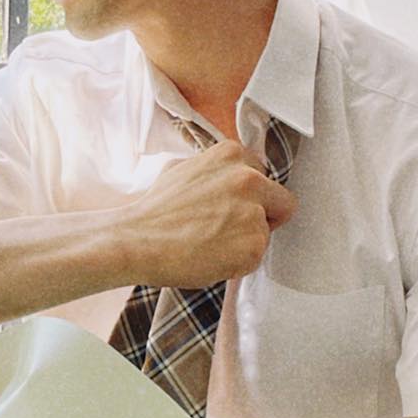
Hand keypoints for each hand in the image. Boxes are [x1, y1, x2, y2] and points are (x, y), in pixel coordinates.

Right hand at [121, 141, 295, 288]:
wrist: (136, 240)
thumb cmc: (154, 211)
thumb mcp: (182, 168)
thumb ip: (214, 171)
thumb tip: (225, 178)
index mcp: (233, 154)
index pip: (265, 177)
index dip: (251, 196)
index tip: (233, 208)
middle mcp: (249, 178)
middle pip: (281, 202)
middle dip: (262, 217)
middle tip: (228, 230)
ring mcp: (253, 212)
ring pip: (266, 233)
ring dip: (245, 242)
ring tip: (210, 245)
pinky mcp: (254, 245)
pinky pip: (255, 258)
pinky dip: (237, 263)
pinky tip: (210, 257)